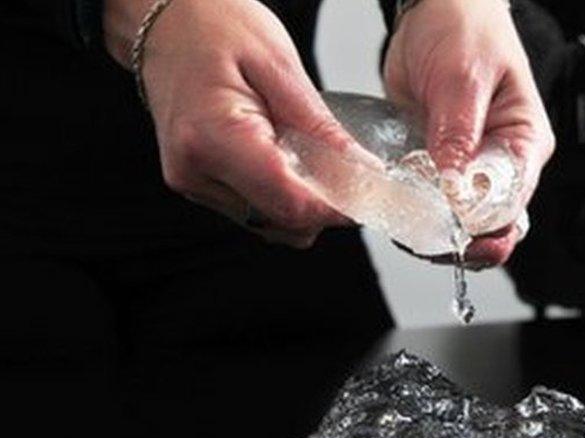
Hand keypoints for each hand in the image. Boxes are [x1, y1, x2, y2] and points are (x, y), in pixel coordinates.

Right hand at [103, 0, 365, 247]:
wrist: (167, 19)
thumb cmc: (214, 25)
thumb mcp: (280, 66)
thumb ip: (321, 127)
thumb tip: (364, 171)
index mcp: (213, 138)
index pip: (290, 202)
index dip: (337, 207)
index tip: (370, 194)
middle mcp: (196, 171)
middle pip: (282, 223)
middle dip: (324, 207)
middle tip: (350, 171)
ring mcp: (193, 182)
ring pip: (270, 224)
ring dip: (303, 202)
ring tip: (310, 156)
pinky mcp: (198, 184)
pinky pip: (255, 209)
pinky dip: (282, 194)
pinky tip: (287, 160)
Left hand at [383, 0, 554, 265]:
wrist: (433, 5)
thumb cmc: (465, 26)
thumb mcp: (462, 77)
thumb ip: (457, 133)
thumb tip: (454, 183)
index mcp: (524, 141)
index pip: (512, 200)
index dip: (481, 222)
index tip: (449, 223)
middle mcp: (499, 159)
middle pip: (491, 221)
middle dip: (460, 238)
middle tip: (426, 237)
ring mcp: (468, 164)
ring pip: (459, 218)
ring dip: (433, 228)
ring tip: (407, 224)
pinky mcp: (438, 161)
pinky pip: (430, 199)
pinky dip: (413, 210)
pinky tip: (397, 209)